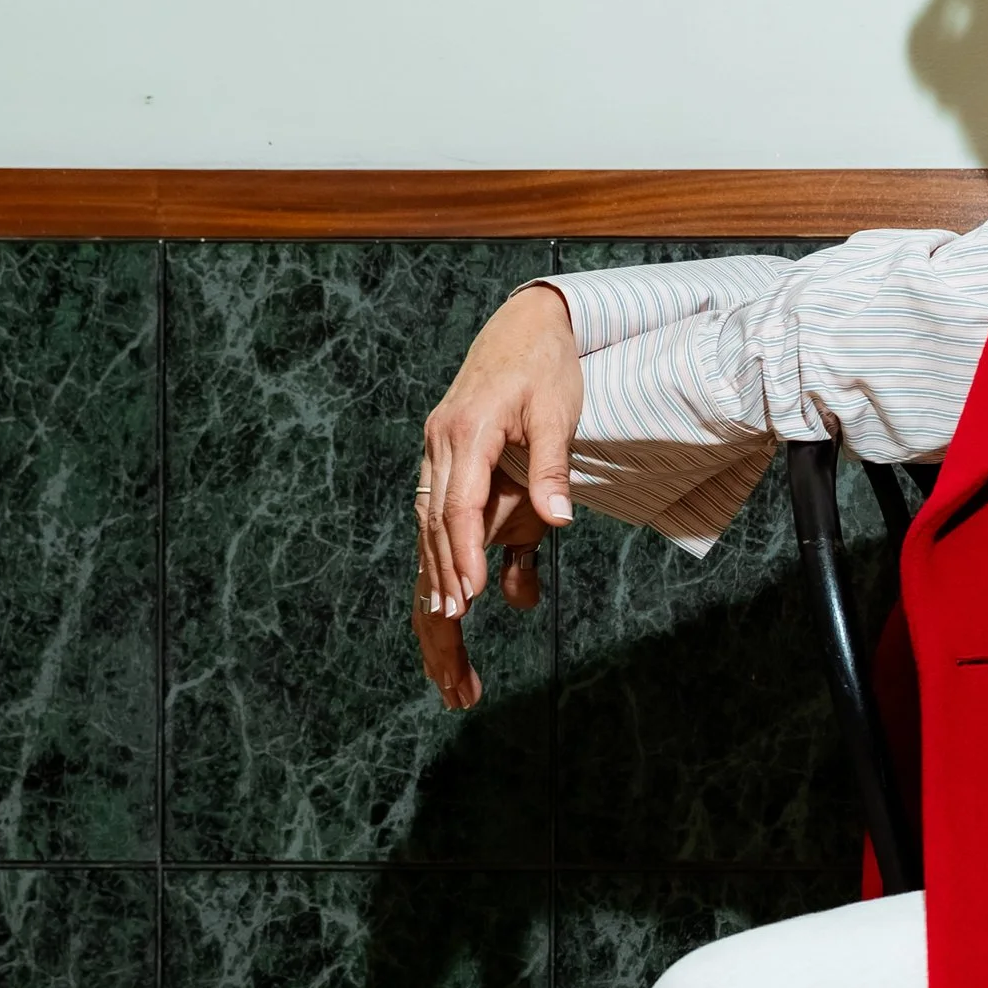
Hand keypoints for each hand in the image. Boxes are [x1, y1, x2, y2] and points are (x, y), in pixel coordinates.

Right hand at [413, 283, 582, 711]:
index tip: (471, 599)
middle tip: (453, 655)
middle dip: (442, 595)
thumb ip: (551, 468)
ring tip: (449, 660)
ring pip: (429, 537)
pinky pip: (437, 527)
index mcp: (465, 432)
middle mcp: (439, 448)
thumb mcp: (558, 412)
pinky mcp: (444, 468)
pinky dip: (443, 569)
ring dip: (437, 595)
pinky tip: (450, 616)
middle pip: (434, 532)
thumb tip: (558, 522)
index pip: (458, 506)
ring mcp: (436, 458)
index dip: (464, 555)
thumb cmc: (546, 368)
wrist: (523, 327)